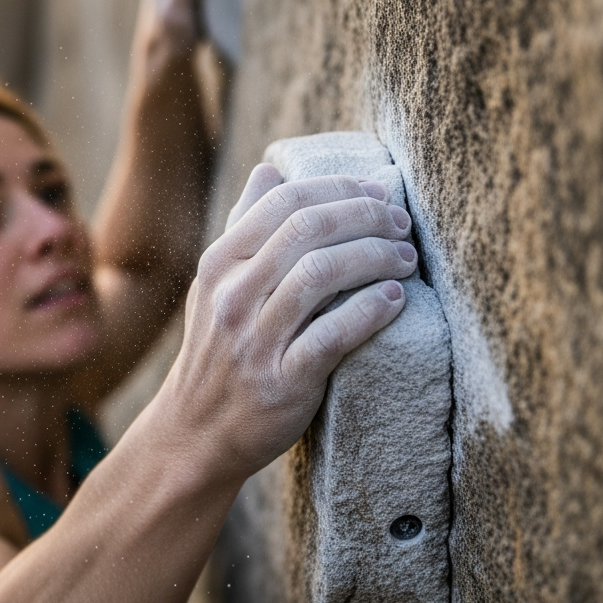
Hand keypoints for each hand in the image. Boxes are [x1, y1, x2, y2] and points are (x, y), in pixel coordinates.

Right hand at [158, 164, 417, 477]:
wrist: (195, 432)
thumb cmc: (218, 351)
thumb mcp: (214, 285)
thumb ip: (243, 227)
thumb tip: (269, 170)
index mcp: (219, 263)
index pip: (284, 201)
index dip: (339, 189)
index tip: (377, 193)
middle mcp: (232, 295)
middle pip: (307, 229)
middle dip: (366, 217)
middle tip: (401, 225)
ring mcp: (254, 339)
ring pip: (322, 274)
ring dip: (376, 257)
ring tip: (406, 260)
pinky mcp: (281, 381)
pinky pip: (333, 334)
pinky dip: (371, 310)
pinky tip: (395, 299)